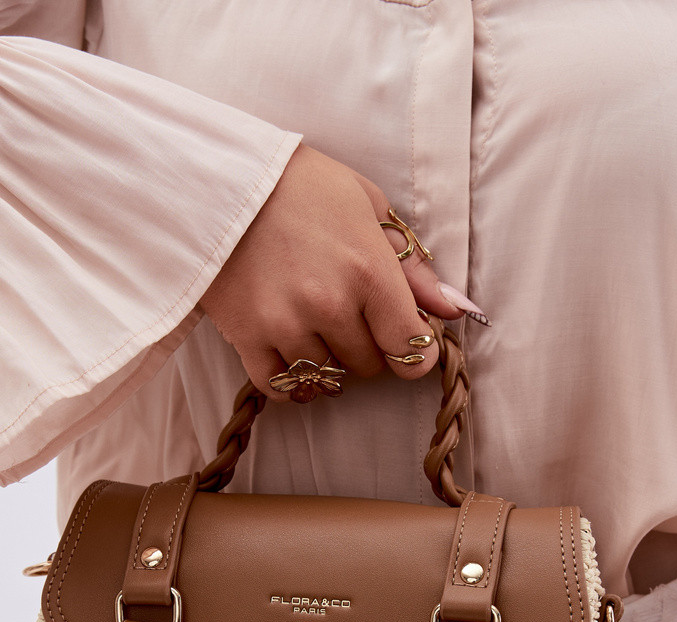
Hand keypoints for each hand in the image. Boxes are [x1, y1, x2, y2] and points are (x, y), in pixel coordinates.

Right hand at [200, 144, 485, 398]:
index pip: (410, 349)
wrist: (221, 179)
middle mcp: (330, 305)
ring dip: (329, 361)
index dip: (415, 352)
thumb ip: (414, 267)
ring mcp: (286, 325)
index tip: (406, 341)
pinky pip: (282, 387)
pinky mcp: (248, 338)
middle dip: (369, 348)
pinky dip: (293, 382)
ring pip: (327, 378)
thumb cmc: (302, 187)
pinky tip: (295, 358)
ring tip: (318, 328)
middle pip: (370, 366)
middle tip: (352, 317)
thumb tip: (455, 309)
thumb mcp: (368, 207)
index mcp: (368, 271)